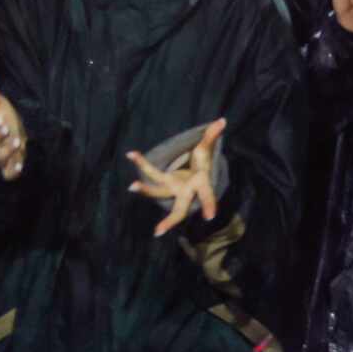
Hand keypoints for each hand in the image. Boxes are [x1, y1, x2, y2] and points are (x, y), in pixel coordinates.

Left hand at [128, 118, 224, 235]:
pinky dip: (141, 163)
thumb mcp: (206, 150)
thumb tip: (222, 120)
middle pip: (179, 210)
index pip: (206, 196)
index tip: (209, 217)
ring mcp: (171, 189)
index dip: (209, 205)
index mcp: (200, 184)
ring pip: (158, 193)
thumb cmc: (201, 163)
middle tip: (158, 231)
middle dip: (170, 220)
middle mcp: (185, 191)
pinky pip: (150, 175)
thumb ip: (212, 136)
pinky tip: (130, 154)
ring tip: (131, 186)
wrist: (193, 172)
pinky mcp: (161, 183)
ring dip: (145, 190)